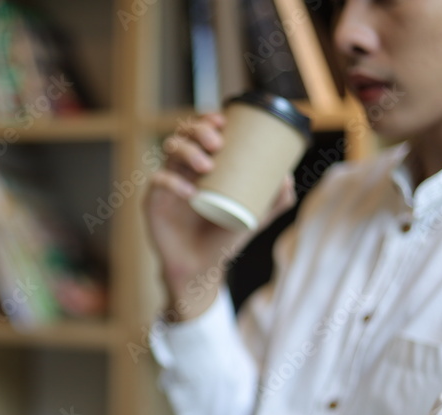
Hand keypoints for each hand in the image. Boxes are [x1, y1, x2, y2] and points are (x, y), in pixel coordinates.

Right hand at [143, 113, 295, 320]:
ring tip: (207, 166)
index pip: (201, 131)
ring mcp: (167, 182)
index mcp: (203, 164)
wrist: (201, 268)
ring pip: (169, 150)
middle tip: (218, 144)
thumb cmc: (224, 239)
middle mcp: (183, 168)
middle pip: (184, 133)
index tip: (223, 120)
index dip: (207, 119)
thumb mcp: (255, 219)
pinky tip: (190, 192)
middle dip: (199, 130)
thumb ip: (276, 201)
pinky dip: (173, 181)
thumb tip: (287, 178)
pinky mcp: (153, 200)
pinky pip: (158, 181)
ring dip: (187, 151)